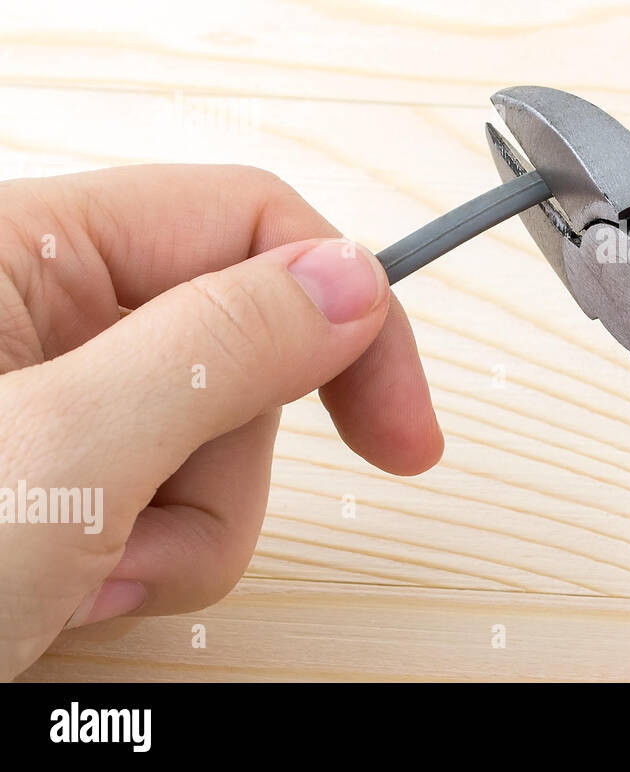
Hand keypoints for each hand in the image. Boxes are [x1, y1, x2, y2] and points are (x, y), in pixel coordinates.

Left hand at [0, 165, 439, 679]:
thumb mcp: (58, 457)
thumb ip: (217, 346)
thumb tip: (350, 278)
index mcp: (20, 244)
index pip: (248, 222)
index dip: (344, 314)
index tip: (402, 426)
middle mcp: (35, 306)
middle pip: (238, 343)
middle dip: (223, 461)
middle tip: (144, 532)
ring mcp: (46, 395)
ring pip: (213, 435)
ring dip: (182, 529)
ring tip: (81, 582)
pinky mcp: (55, 473)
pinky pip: (170, 495)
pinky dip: (149, 561)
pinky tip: (71, 595)